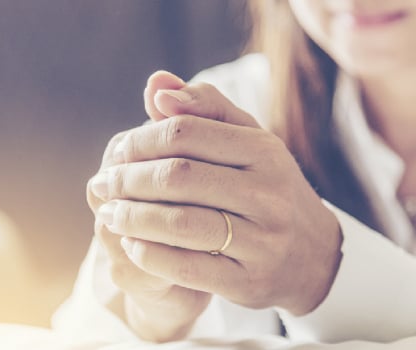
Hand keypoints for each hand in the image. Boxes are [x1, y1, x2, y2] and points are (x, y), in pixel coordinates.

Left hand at [91, 72, 342, 317]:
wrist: (313, 255)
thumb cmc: (267, 187)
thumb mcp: (248, 141)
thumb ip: (203, 109)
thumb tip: (156, 86)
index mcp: (263, 151)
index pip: (186, 132)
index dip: (141, 140)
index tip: (116, 152)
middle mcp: (267, 194)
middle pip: (179, 177)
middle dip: (128, 180)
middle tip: (102, 185)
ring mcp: (261, 240)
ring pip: (180, 224)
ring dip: (132, 218)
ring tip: (108, 214)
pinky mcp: (247, 281)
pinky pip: (187, 267)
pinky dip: (149, 255)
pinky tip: (130, 245)